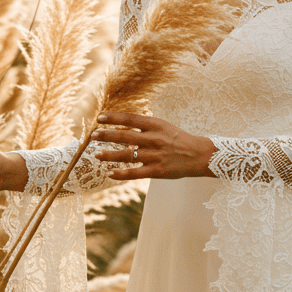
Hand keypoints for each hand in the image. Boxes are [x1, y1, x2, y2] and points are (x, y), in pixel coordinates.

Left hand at [91, 113, 215, 179]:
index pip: (130, 119)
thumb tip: (123, 123)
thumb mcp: (163, 126)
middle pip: (124, 136)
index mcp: (155, 125)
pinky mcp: (156, 171)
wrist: (199, 155)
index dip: (113, 118)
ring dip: (109, 154)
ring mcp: (155, 156)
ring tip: (96, 154)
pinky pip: (135, 173)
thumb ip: (145, 126)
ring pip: (127, 155)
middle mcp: (154, 139)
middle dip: (106, 135)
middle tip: (92, 135)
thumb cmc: (179, 140)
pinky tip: (110, 173)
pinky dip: (121, 173)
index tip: (100, 118)